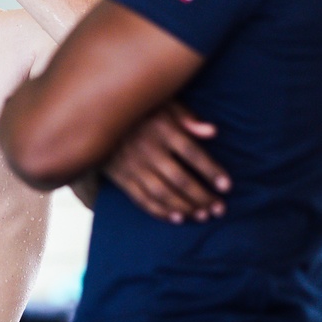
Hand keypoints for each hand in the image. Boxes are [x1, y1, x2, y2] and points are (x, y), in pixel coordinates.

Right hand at [104, 101, 230, 222]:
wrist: (94, 115)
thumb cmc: (139, 108)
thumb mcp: (163, 103)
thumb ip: (187, 117)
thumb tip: (212, 132)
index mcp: (162, 129)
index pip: (192, 153)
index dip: (211, 171)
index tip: (227, 186)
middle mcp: (148, 149)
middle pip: (180, 178)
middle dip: (201, 196)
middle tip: (219, 209)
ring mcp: (132, 166)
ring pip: (162, 193)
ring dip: (184, 207)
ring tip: (203, 216)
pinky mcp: (121, 177)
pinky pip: (141, 199)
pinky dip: (160, 211)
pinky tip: (177, 219)